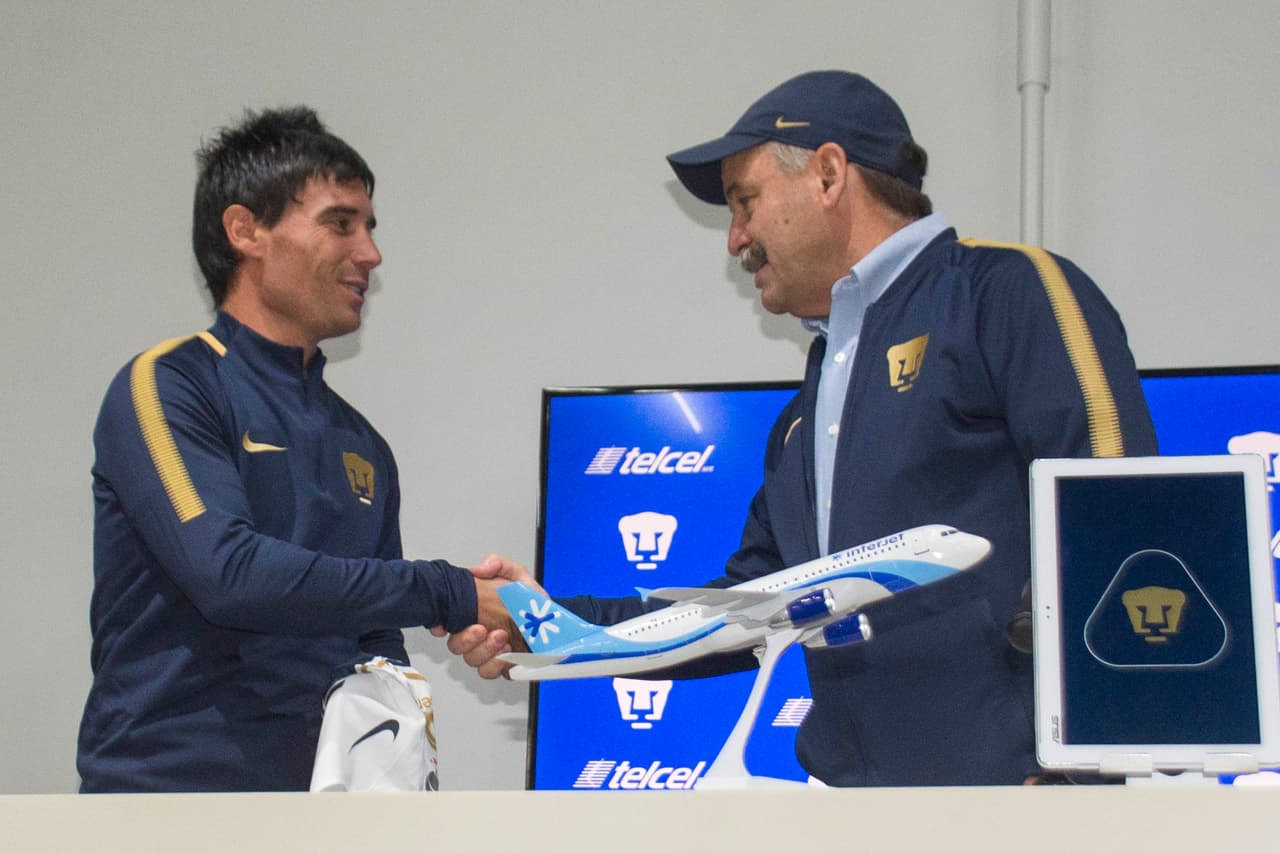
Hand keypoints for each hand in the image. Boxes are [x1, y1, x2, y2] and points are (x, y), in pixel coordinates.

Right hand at [430, 554, 537, 677]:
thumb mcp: (517, 576)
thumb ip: (499, 565)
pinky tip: (508, 654)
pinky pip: (492, 672)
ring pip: (473, 660)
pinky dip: (497, 665)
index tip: (444, 626)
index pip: (448, 623)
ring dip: (485, 651)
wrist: (553, 620)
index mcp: (477, 614)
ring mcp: (491, 652)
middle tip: (483, 629)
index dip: (441, 626)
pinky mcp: (504, 666)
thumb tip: (480, 569)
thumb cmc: (532, 601)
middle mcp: (480, 635)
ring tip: (503, 640)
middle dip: (466, 640)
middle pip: (457, 646)